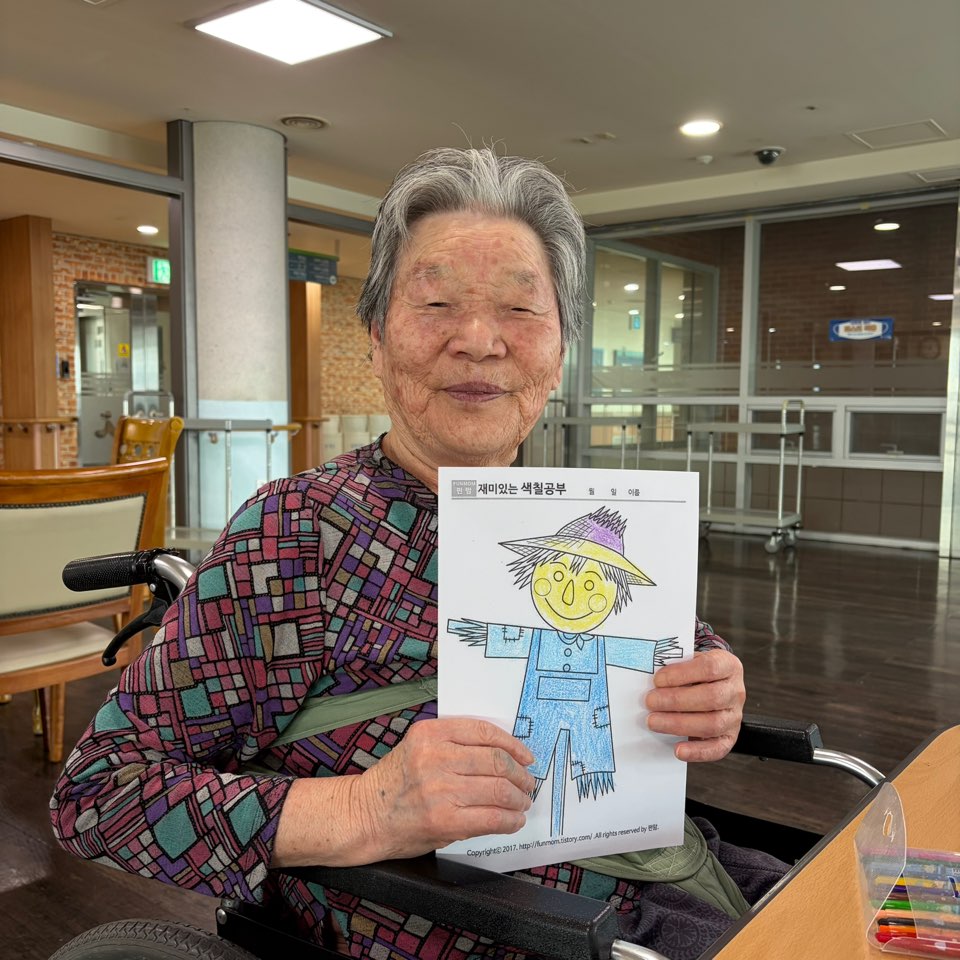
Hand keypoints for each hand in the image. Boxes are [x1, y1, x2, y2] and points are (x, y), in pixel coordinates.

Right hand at [354, 717, 535, 860]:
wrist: (364, 816)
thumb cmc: (395, 783)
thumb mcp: (418, 747)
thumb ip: (453, 743)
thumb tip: (502, 752)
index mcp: (430, 734)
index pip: (483, 732)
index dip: (513, 744)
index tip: (525, 755)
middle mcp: (435, 757)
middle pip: (496, 761)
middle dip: (521, 774)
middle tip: (527, 782)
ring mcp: (440, 790)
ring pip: (499, 789)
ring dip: (519, 798)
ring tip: (522, 802)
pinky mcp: (444, 820)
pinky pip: (491, 818)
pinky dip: (510, 820)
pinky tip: (513, 820)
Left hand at [645, 649, 744, 761]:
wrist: (714, 684)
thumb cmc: (696, 671)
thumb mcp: (689, 659)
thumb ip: (675, 665)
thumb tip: (650, 677)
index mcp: (728, 665)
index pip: (709, 668)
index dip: (681, 674)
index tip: (658, 680)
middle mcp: (735, 691)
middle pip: (711, 697)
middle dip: (676, 700)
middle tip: (650, 701)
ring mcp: (734, 716)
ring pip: (712, 724)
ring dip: (678, 724)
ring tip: (653, 721)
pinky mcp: (729, 737)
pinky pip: (717, 748)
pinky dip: (697, 752)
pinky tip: (677, 750)